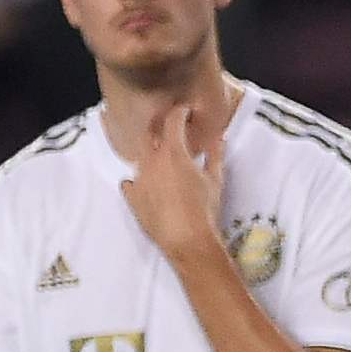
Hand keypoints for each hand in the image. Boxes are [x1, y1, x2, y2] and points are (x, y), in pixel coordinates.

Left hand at [118, 96, 226, 263]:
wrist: (187, 240)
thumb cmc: (204, 209)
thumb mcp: (216, 181)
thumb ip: (215, 156)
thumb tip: (219, 140)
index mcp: (173, 152)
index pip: (173, 121)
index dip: (179, 112)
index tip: (185, 111)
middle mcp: (152, 161)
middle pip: (148, 134)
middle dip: (158, 129)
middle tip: (170, 132)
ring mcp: (139, 179)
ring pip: (140, 158)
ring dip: (151, 156)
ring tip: (162, 163)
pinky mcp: (132, 197)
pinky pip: (131, 182)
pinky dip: (138, 181)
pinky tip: (147, 186)